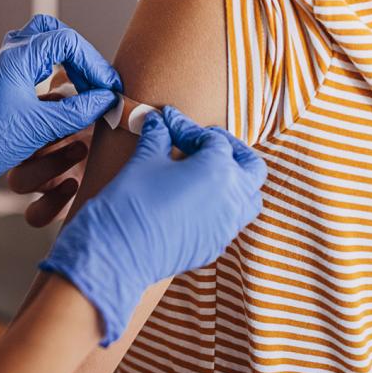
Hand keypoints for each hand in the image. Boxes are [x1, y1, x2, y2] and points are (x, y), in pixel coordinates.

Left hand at [0, 16, 119, 216]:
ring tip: (85, 88)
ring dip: (67, 61)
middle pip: (53, 32)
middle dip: (80, 55)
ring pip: (42, 43)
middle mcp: (9, 55)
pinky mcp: (4, 80)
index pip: (67, 41)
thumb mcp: (43, 127)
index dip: (94, 62)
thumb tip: (108, 98)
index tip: (108, 87)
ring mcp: (5, 65)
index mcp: (17, 58)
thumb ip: (80, 110)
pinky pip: (34, 61)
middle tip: (96, 82)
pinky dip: (54, 70)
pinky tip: (66, 94)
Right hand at [40, 107, 265, 346]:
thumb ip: (157, 137)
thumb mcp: (145, 159)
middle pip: (251, 167)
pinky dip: (220, 207)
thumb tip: (157, 123)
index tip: (167, 121)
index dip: (187, 127)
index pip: (212, 139)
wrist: (120, 251)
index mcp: (219, 170)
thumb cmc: (133, 199)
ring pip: (249, 199)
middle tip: (204, 142)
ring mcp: (227, 226)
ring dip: (234, 181)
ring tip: (207, 173)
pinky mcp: (214, 246)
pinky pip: (230, 222)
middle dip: (232, 150)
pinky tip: (194, 201)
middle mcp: (232, 198)